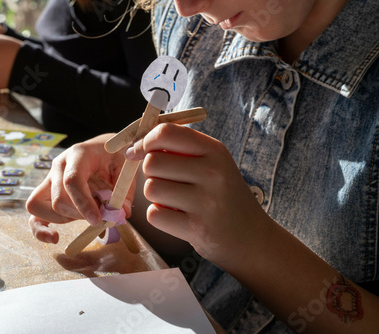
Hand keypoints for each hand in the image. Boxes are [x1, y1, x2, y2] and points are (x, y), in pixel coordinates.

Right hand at [26, 134, 133, 243]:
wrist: (104, 149)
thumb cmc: (113, 156)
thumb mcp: (125, 168)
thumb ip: (125, 191)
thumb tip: (122, 213)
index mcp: (78, 154)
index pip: (72, 180)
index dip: (83, 203)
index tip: (98, 219)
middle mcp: (59, 165)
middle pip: (58, 198)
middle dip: (79, 214)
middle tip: (99, 216)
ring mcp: (49, 179)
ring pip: (41, 207)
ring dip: (64, 219)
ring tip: (84, 216)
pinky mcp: (45, 193)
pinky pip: (33, 214)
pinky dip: (39, 229)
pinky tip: (54, 237)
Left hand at [125, 123, 271, 264]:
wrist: (252, 238)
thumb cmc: (224, 195)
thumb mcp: (213, 163)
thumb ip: (180, 149)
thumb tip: (136, 145)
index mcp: (215, 150)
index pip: (166, 132)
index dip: (146, 141)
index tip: (142, 151)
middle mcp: (212, 173)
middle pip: (152, 162)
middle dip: (152, 173)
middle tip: (168, 182)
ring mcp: (206, 202)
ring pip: (151, 188)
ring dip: (155, 196)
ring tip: (175, 201)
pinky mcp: (197, 228)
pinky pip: (155, 214)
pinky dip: (159, 216)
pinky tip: (177, 217)